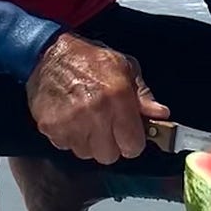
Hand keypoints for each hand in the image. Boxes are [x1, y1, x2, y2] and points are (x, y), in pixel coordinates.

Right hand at [25, 34, 168, 165]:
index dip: (132, 143)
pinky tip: (70, 118)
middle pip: (109, 156)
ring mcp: (70, 124)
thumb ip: (143, 94)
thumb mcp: (125, 67)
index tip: (128, 135)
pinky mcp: (50, 128)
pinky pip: (65, 147)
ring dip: (89, 142)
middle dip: (110, 145)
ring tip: (86, 120)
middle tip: (106, 127)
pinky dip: (69, 137)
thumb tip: (161, 114)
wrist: (49, 53)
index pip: (133, 146)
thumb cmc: (90, 59)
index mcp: (117, 98)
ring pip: (86, 154)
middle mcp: (94, 114)